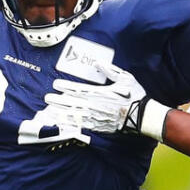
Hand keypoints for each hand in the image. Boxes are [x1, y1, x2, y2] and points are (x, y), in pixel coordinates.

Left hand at [42, 61, 171, 138]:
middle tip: (47, 97)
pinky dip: (69, 123)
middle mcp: (94, 105)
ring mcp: (95, 117)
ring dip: (60, 111)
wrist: (142, 116)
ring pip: (73, 114)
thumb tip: (98, 63)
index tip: (56, 84)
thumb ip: (110, 70)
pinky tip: (61, 122)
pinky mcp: (98, 126)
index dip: (65, 86)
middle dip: (58, 99)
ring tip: (49, 109)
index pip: (78, 89)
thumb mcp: (125, 78)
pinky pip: (80, 125)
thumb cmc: (134, 96)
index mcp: (99, 92)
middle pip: (72, 102)